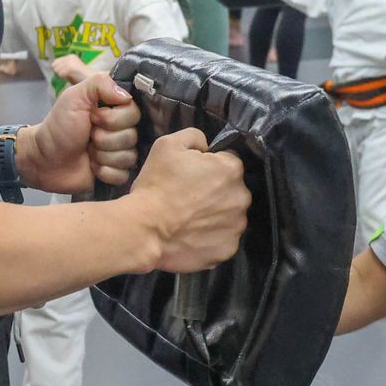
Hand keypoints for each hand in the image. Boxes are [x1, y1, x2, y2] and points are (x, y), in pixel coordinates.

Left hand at [25, 71, 141, 193]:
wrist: (43, 159)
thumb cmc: (58, 126)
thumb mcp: (74, 96)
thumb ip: (100, 83)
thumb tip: (127, 95)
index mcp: (115, 110)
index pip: (135, 113)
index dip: (114, 118)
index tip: (93, 118)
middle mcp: (121, 130)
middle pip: (133, 136)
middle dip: (105, 138)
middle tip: (89, 136)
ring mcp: (119, 153)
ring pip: (128, 157)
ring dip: (103, 155)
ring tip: (88, 151)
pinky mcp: (116, 174)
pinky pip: (123, 175)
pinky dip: (104, 172)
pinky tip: (92, 167)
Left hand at [51, 54, 92, 86]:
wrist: (94, 80)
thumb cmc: (84, 78)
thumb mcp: (73, 70)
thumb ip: (64, 68)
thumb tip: (54, 69)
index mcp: (70, 56)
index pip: (55, 62)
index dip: (59, 70)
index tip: (67, 75)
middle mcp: (69, 57)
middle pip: (54, 66)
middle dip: (59, 72)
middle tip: (69, 77)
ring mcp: (69, 62)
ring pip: (56, 71)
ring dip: (61, 77)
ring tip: (71, 78)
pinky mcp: (70, 68)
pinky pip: (60, 75)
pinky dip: (65, 79)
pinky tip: (72, 79)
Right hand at [128, 128, 249, 272]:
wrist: (144, 228)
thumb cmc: (156, 185)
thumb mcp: (168, 144)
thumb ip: (195, 137)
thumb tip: (207, 146)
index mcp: (231, 168)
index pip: (227, 162)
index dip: (209, 167)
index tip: (192, 177)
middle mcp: (242, 197)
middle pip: (232, 190)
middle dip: (216, 192)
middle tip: (189, 198)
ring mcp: (237, 226)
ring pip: (230, 215)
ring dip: (215, 215)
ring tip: (189, 219)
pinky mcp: (228, 249)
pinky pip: (223, 239)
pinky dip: (212, 237)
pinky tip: (192, 234)